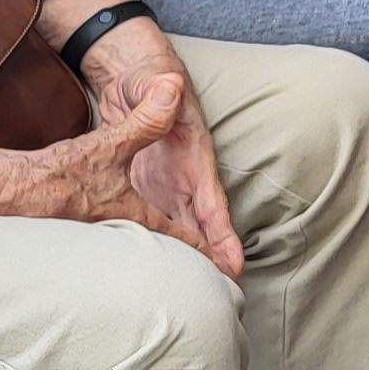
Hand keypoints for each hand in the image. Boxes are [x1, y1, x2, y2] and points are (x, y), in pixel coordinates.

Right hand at [0, 77, 208, 261]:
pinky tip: (124, 250)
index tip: (231, 267)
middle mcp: (120, 232)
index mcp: (136, 216)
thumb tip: (174, 86)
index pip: (182, 235)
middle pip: (165, 251)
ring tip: (179, 270)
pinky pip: (115, 247)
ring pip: (139, 250)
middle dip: (190, 263)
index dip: (208, 247)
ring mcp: (99, 239)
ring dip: (159, 256)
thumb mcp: (111, 144)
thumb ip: (147, 118)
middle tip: (218, 278)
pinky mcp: (79, 236)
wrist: (7, 194)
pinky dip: (130, 249)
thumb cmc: (60, 176)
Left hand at [77, 21, 243, 278]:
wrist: (135, 78)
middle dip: (215, 256)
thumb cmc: (148, 80)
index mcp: (193, 154)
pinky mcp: (147, 185)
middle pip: (203, 223)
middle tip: (226, 291)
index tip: (233, 262)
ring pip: (183, 225)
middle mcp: (185, 174)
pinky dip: (163, 243)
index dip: (222, 232)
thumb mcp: (154, 83)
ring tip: (197, 290)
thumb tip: (170, 83)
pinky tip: (159, 268)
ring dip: (191, 255)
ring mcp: (167, 182)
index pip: (211, 199)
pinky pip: (157, 219)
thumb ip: (159, 91)